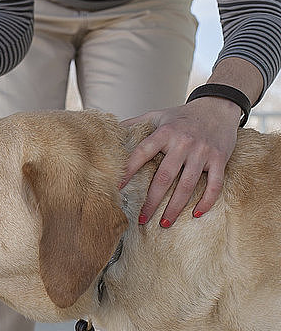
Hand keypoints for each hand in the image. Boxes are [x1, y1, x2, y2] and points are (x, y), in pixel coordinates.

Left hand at [120, 97, 240, 226]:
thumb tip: (111, 132)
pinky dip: (206, 201)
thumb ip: (135, 124)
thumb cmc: (182, 115)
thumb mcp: (157, 115)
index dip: (128, 171)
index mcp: (164, 133)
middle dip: (152, 201)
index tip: (117, 189)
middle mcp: (183, 143)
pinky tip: (196, 214)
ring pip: (187, 185)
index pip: (141, 153)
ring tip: (164, 224)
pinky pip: (214, 185)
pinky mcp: (219, 159)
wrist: (218, 106)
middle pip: (164, 177)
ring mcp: (202, 152)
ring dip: (175, 208)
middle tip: (141, 219)